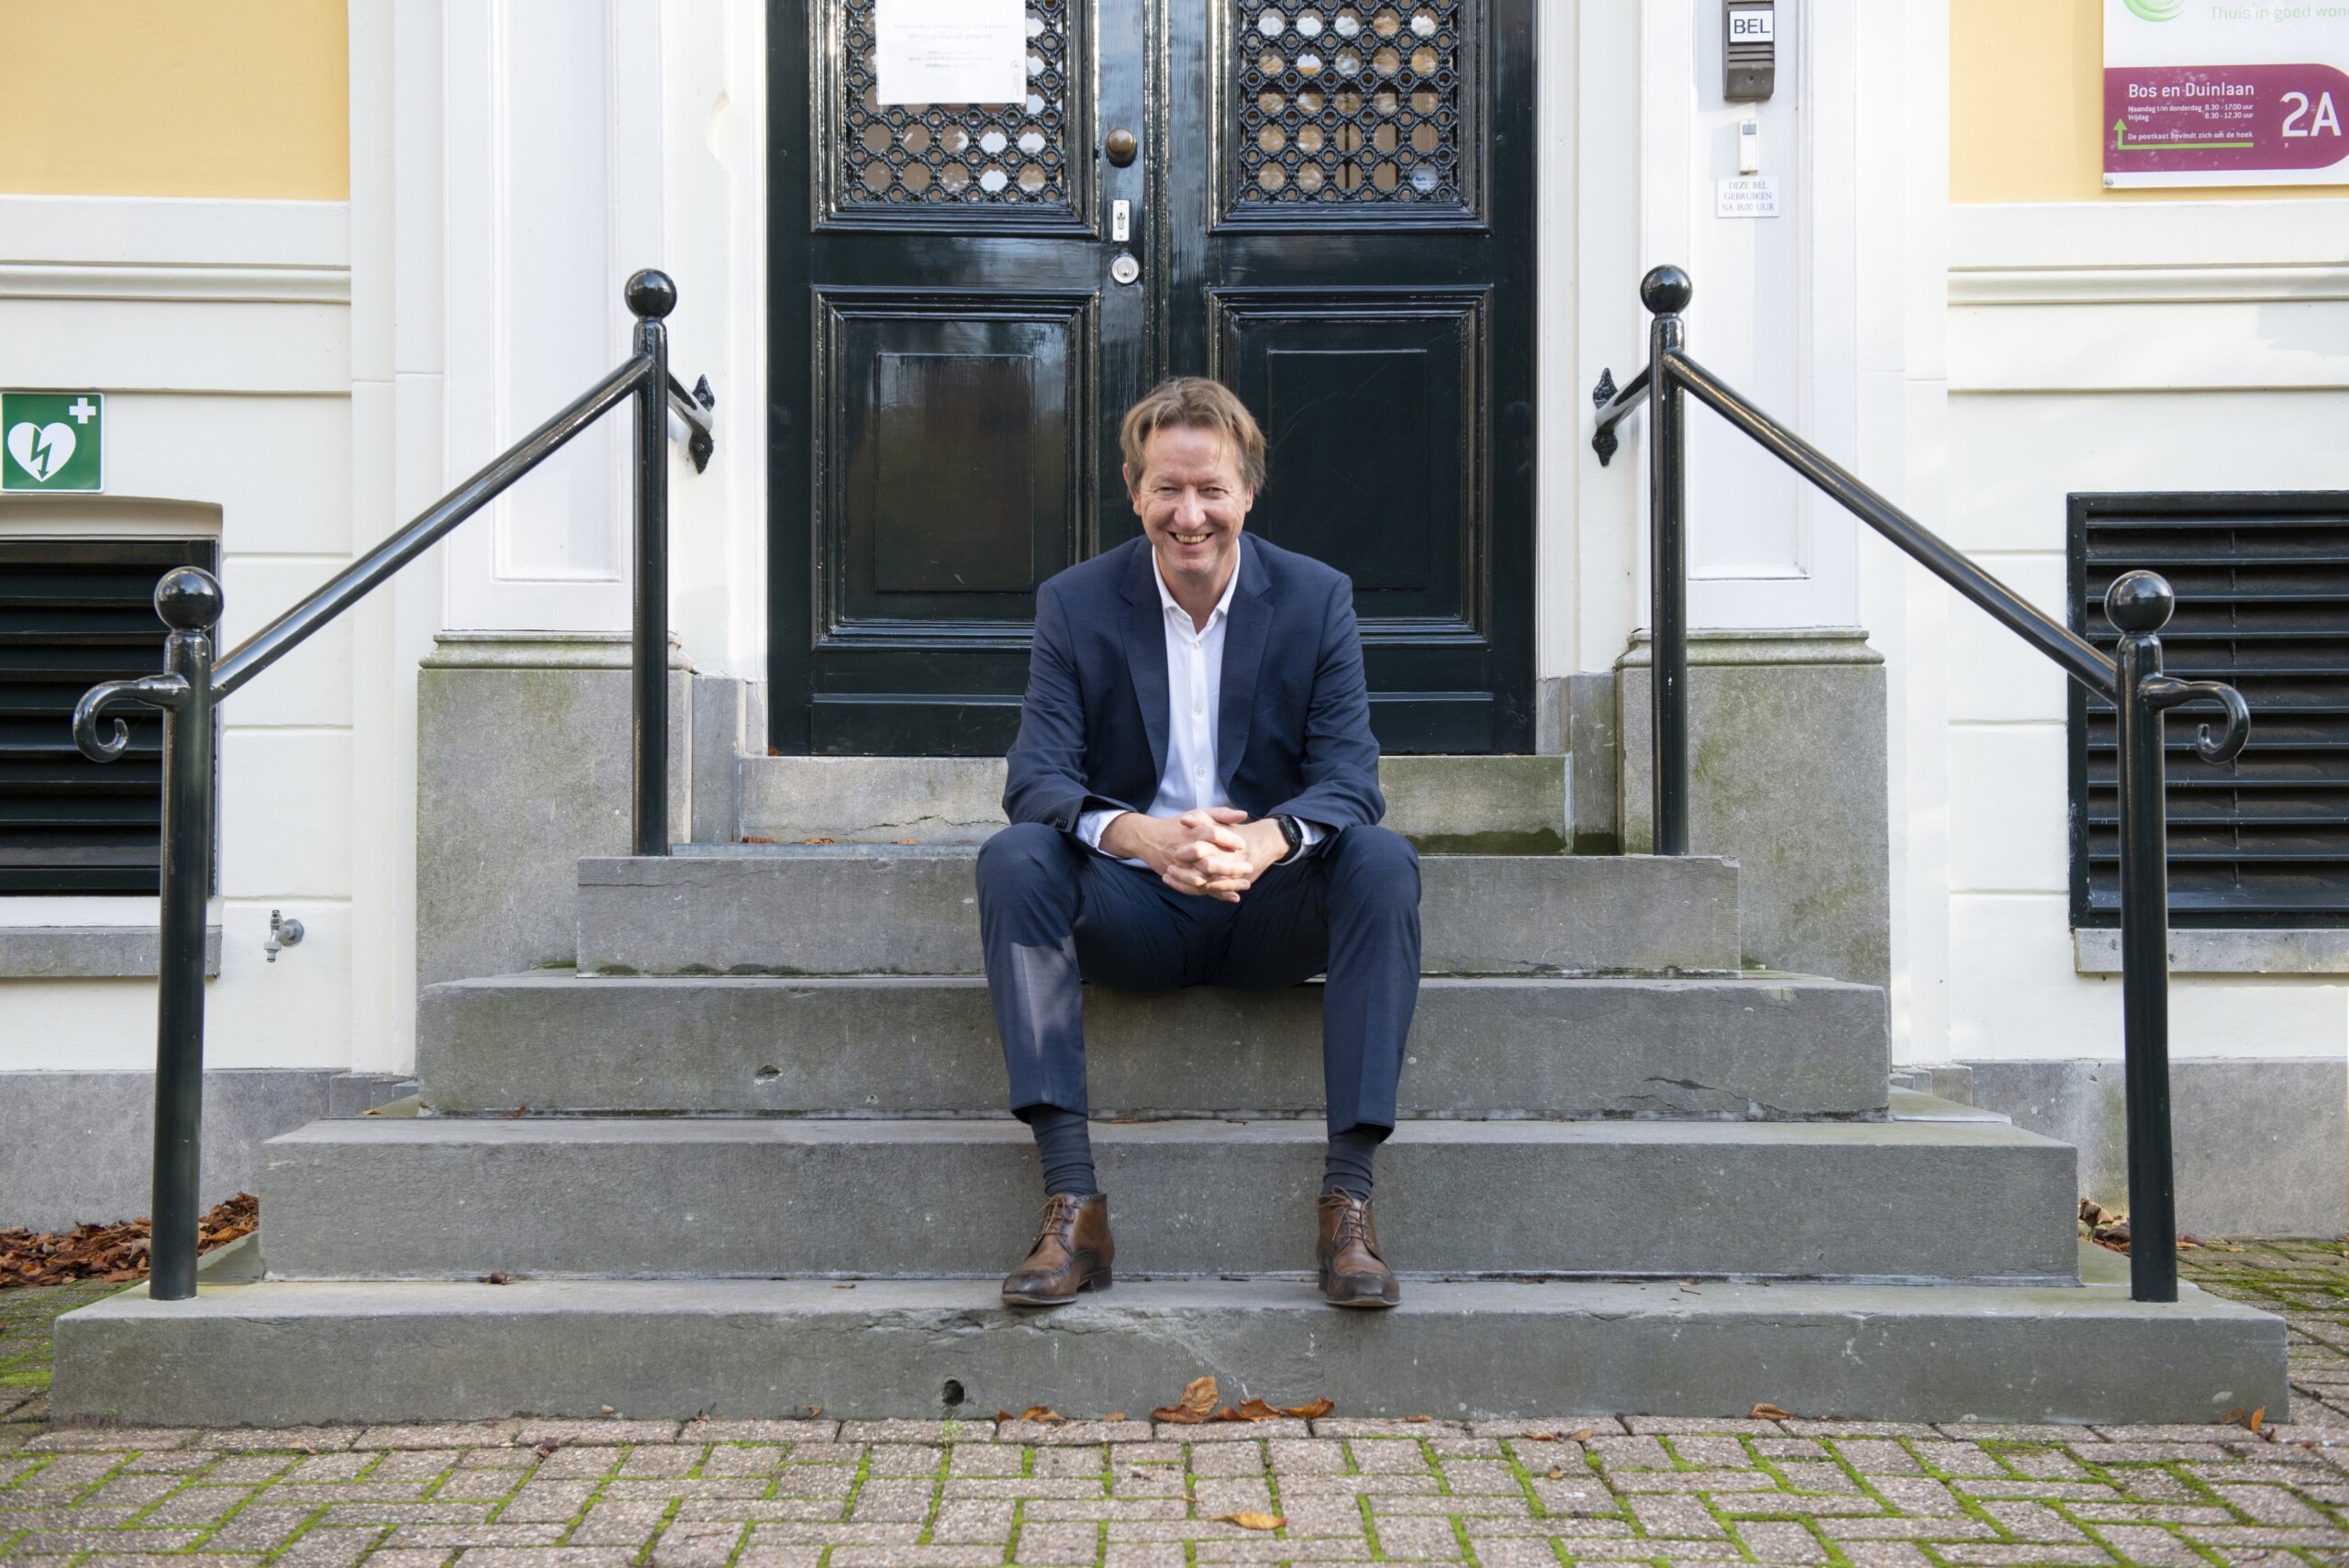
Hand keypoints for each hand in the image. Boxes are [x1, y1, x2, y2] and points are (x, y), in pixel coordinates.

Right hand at [1103, 809, 1286, 901]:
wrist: (1149, 839)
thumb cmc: (1179, 825)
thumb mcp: (1199, 814)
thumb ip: (1221, 814)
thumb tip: (1243, 815)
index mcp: (1192, 831)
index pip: (1213, 834)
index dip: (1230, 840)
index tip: (1242, 845)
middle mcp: (1185, 850)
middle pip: (1210, 862)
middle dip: (1232, 867)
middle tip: (1249, 868)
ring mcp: (1180, 867)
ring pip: (1204, 880)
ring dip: (1225, 885)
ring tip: (1244, 885)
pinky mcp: (1178, 878)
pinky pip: (1197, 889)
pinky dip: (1215, 894)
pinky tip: (1232, 896)